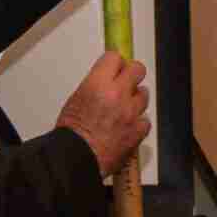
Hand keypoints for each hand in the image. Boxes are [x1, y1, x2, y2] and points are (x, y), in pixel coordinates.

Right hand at [57, 50, 149, 176]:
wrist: (75, 159)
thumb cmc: (71, 133)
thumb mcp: (76, 99)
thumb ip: (95, 86)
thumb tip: (106, 82)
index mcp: (98, 84)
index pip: (114, 57)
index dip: (115, 63)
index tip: (115, 67)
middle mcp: (118, 95)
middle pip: (137, 69)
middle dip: (132, 74)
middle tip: (126, 82)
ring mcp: (131, 113)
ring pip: (144, 94)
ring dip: (135, 99)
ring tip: (124, 108)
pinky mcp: (138, 130)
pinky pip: (145, 120)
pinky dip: (138, 122)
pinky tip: (128, 126)